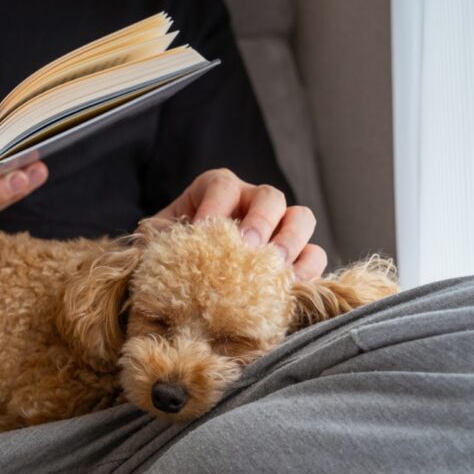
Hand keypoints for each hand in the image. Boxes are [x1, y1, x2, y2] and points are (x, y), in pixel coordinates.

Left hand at [154, 168, 325, 280]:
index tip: (204, 229)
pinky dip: (308, 269)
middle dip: (261, 221)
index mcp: (218, 190)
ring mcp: (278, 227)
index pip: (222, 186)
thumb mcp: (159, 240)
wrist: (182, 280)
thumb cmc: (172, 252)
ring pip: (301, 219)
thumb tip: (159, 250)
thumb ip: (159, 240)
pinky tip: (291, 287)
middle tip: (248, 247)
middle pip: (270, 197)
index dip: (215, 205)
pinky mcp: (296, 256)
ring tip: (276, 268)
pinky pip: (314, 255)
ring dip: (291, 242)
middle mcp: (252, 202)